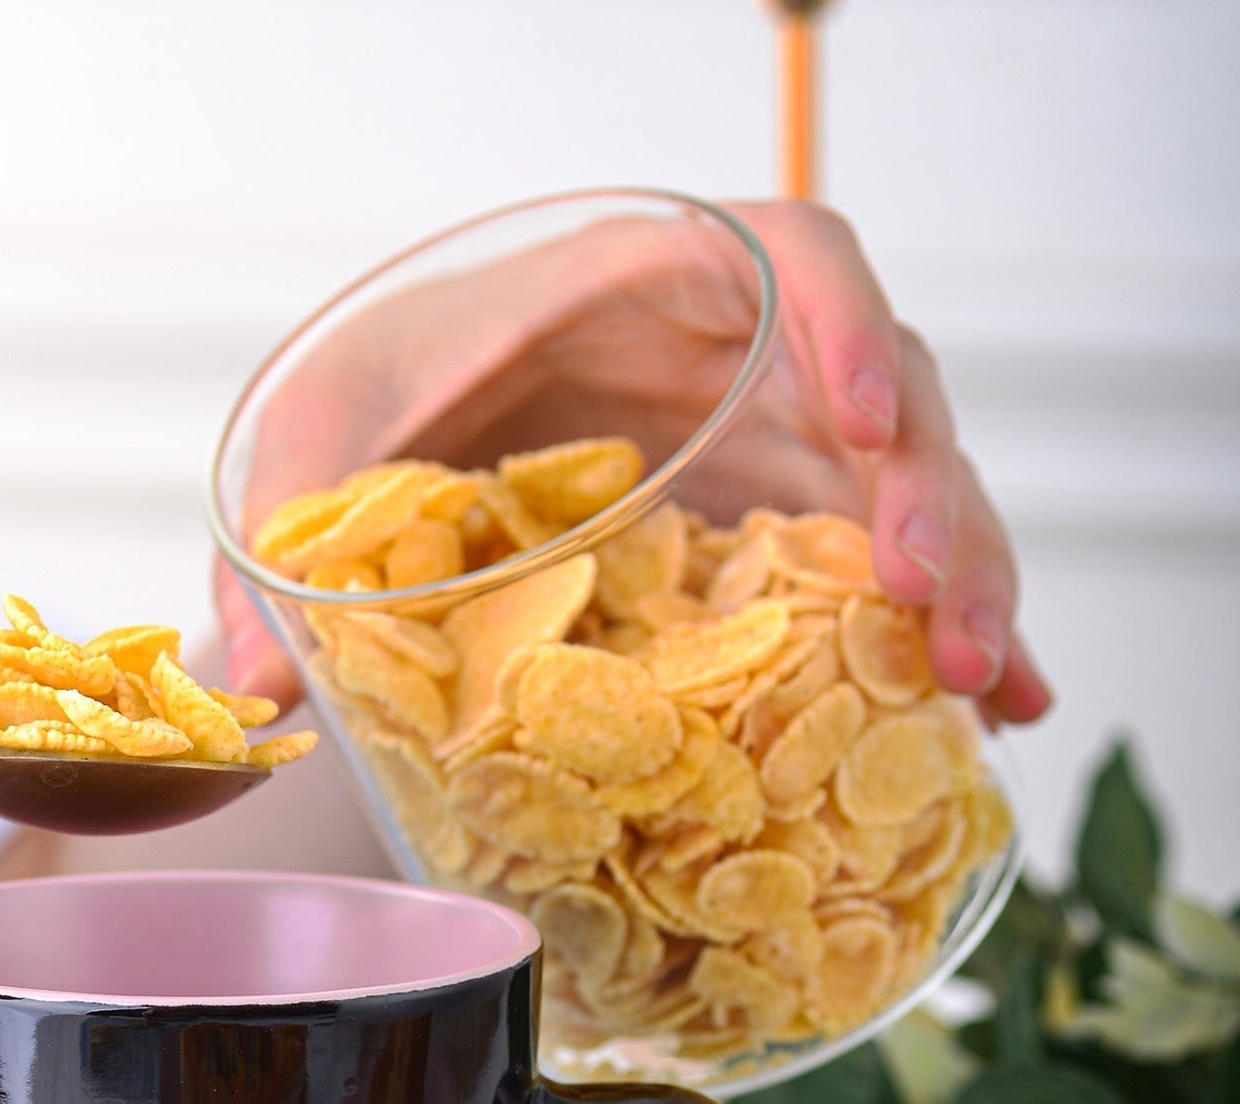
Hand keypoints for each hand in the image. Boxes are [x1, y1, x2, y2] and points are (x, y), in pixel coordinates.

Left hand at [216, 199, 1049, 727]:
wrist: (401, 415)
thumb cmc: (376, 384)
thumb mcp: (321, 433)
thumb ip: (290, 531)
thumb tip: (249, 692)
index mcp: (646, 282)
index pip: (790, 257)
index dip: (843, 324)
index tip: (858, 418)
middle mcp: (733, 356)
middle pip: (885, 396)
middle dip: (935, 503)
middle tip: (939, 615)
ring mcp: (763, 442)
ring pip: (903, 492)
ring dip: (956, 585)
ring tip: (983, 687)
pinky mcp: (765, 524)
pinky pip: (868, 569)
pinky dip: (929, 634)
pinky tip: (990, 709)